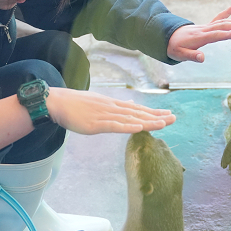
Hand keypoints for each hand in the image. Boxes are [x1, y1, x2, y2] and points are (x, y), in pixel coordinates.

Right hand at [46, 88, 175, 134]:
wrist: (57, 103)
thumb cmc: (75, 104)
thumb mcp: (99, 102)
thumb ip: (116, 105)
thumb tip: (132, 104)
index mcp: (112, 104)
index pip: (137, 109)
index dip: (153, 112)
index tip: (168, 115)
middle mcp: (112, 108)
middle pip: (138, 113)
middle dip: (156, 116)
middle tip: (174, 119)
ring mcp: (104, 115)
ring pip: (130, 119)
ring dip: (147, 121)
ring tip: (163, 124)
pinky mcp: (96, 124)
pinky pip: (115, 126)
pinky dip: (128, 126)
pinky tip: (139, 127)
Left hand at [167, 1, 230, 62]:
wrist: (166, 37)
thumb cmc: (174, 47)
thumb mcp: (179, 55)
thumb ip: (191, 56)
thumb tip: (202, 58)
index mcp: (199, 37)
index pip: (215, 35)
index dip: (227, 34)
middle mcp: (204, 29)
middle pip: (222, 26)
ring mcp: (206, 26)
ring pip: (223, 21)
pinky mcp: (207, 26)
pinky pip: (219, 18)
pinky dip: (228, 11)